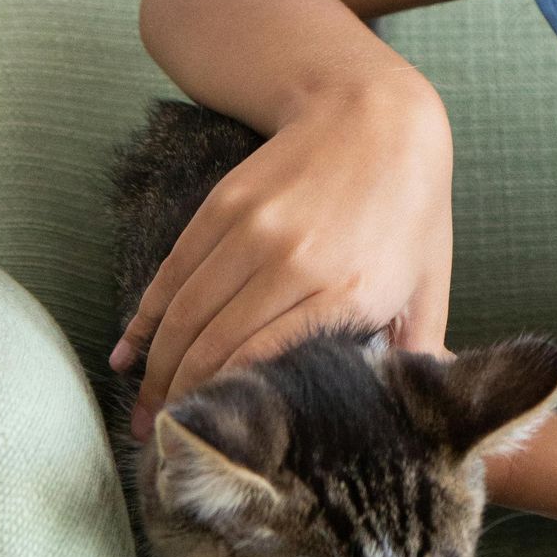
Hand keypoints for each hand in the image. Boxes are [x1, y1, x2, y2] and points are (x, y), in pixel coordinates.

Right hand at [110, 74, 453, 435]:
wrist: (377, 114)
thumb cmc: (410, 210)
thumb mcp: (429, 285)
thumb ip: (415, 355)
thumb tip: (411, 419)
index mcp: (349, 292)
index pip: (267, 364)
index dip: (231, 408)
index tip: (213, 443)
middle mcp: (294, 263)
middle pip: (215, 347)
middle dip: (183, 401)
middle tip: (166, 440)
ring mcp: (251, 231)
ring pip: (185, 316)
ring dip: (157, 370)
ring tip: (145, 410)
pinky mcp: (222, 207)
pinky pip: (172, 275)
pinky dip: (144, 319)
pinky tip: (127, 354)